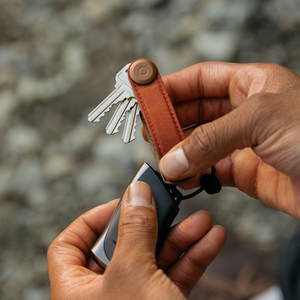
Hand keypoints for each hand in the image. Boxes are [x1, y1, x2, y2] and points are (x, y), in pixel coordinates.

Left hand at [48, 182, 225, 299]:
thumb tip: (135, 193)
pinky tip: (210, 239)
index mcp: (77, 287)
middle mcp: (104, 291)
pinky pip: (175, 273)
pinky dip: (193, 256)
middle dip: (153, 223)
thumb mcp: (132, 274)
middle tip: (170, 203)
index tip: (121, 204)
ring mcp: (136, 297)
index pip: (71, 243)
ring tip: (202, 220)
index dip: (92, 219)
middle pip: (124, 243)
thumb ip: (134, 230)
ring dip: (181, 237)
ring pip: (155, 256)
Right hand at [158, 62, 299, 218]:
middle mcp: (243, 112)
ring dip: (179, 151)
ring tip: (163, 159)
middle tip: (150, 133)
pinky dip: (192, 174)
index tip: (147, 97)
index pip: (200, 79)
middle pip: (194, 111)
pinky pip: (207, 170)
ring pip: (197, 143)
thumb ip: (210, 139)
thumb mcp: (260, 120)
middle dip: (171, 122)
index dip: (172, 86)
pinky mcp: (241, 171)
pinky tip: (183, 177)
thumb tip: (172, 159)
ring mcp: (240, 143)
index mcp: (250, 84)